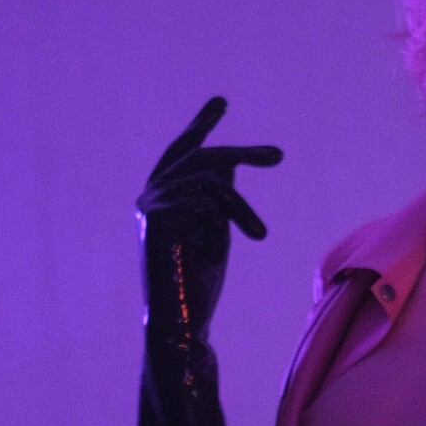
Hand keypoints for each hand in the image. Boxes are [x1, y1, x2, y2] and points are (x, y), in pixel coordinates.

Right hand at [135, 97, 281, 425]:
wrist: (183, 324)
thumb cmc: (199, 285)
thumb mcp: (215, 230)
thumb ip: (219, 195)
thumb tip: (230, 163)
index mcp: (161, 198)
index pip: (182, 154)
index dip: (200, 127)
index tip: (219, 102)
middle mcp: (149, 197)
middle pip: (196, 155)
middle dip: (238, 151)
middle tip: (276, 156)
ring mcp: (149, 205)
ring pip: (207, 175)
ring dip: (241, 204)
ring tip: (259, 234)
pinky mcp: (156, 217)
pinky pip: (206, 193)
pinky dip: (234, 212)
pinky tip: (249, 237)